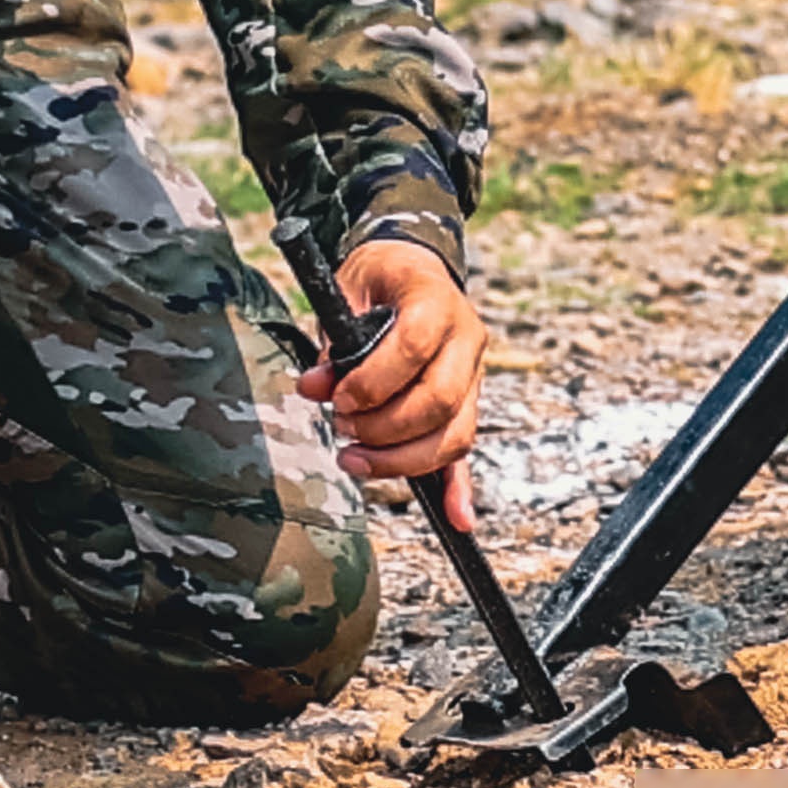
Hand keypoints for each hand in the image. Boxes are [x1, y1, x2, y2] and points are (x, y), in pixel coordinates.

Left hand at [299, 239, 488, 529]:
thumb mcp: (347, 292)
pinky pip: (465, 449)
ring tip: (355, 459)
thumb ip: (334, 342)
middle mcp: (467, 339)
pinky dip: (460, 487)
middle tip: (344, 429)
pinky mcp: (467, 402)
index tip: (338, 398)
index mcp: (437, 301)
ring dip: (403, 459)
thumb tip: (314, 387)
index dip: (374, 380)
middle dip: (386, 427)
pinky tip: (458, 519)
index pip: (416, 346)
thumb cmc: (378, 279)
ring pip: (454, 433)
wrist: (414, 268)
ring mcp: (473, 374)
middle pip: (440, 400)